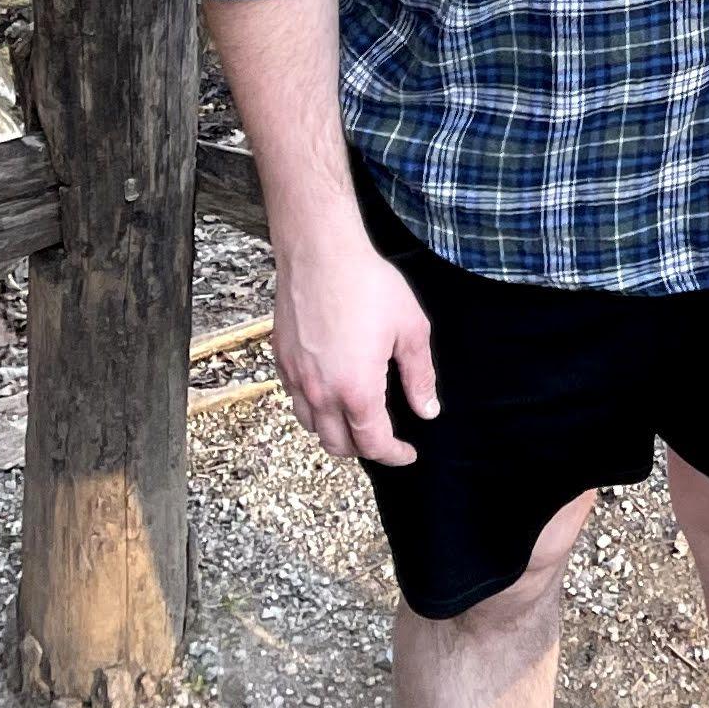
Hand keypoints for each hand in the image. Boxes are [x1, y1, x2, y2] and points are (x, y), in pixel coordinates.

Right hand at [273, 227, 439, 466]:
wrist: (320, 252)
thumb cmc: (369, 285)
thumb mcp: (410, 328)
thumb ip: (419, 376)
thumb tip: (427, 411)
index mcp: (357, 391)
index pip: (373, 443)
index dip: (394, 455)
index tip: (408, 453)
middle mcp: (321, 393)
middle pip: (338, 445)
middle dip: (363, 450)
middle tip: (384, 438)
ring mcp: (296, 378)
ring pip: (312, 427)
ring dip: (334, 433)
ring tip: (355, 420)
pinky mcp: (282, 360)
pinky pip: (295, 400)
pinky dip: (314, 409)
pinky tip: (329, 391)